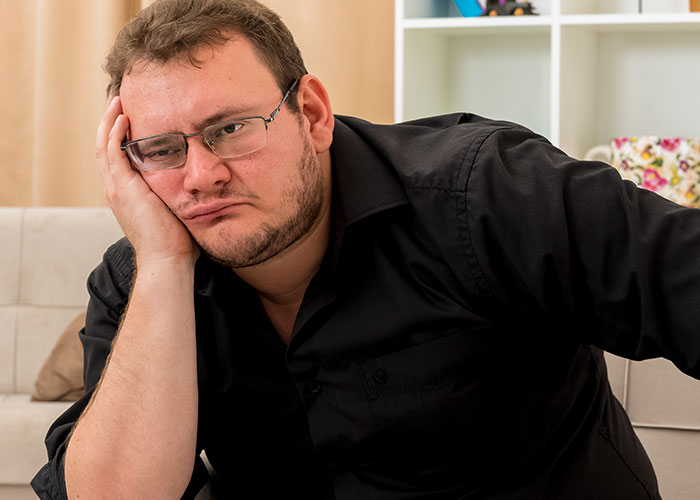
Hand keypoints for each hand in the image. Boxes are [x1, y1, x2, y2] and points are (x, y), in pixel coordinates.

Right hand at [96, 97, 198, 266]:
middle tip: (120, 100)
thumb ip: (180, 192)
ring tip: (118, 100)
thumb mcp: (176, 208)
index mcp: (127, 194)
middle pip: (104, 146)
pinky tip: (123, 117)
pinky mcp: (122, 188)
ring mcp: (116, 188)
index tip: (131, 117)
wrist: (168, 259)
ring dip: (109, 121)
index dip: (119, 135)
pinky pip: (112, 152)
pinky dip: (114, 133)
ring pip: (103, 145)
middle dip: (110, 122)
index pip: (116, 157)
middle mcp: (116, 189)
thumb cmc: (177, 241)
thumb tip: (203, 182)